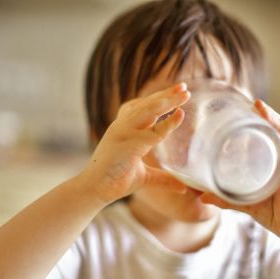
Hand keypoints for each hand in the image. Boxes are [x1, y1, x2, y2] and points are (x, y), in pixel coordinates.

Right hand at [79, 83, 189, 203]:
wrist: (95, 190)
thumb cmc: (116, 180)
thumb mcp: (145, 177)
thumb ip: (163, 178)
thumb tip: (183, 187)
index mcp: (126, 128)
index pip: (145, 108)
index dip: (161, 99)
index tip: (179, 92)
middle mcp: (123, 126)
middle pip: (147, 104)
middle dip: (167, 95)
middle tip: (184, 88)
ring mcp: (123, 133)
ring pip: (148, 111)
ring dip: (166, 101)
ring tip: (184, 93)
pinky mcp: (125, 144)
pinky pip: (150, 132)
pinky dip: (166, 124)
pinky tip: (180, 115)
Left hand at [200, 100, 279, 238]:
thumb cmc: (272, 213)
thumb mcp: (244, 203)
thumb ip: (224, 199)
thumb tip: (202, 197)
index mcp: (269, 164)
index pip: (265, 138)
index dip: (257, 123)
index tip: (243, 110)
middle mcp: (279, 160)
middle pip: (273, 131)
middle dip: (264, 115)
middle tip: (249, 101)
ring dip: (271, 118)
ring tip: (259, 104)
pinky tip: (272, 123)